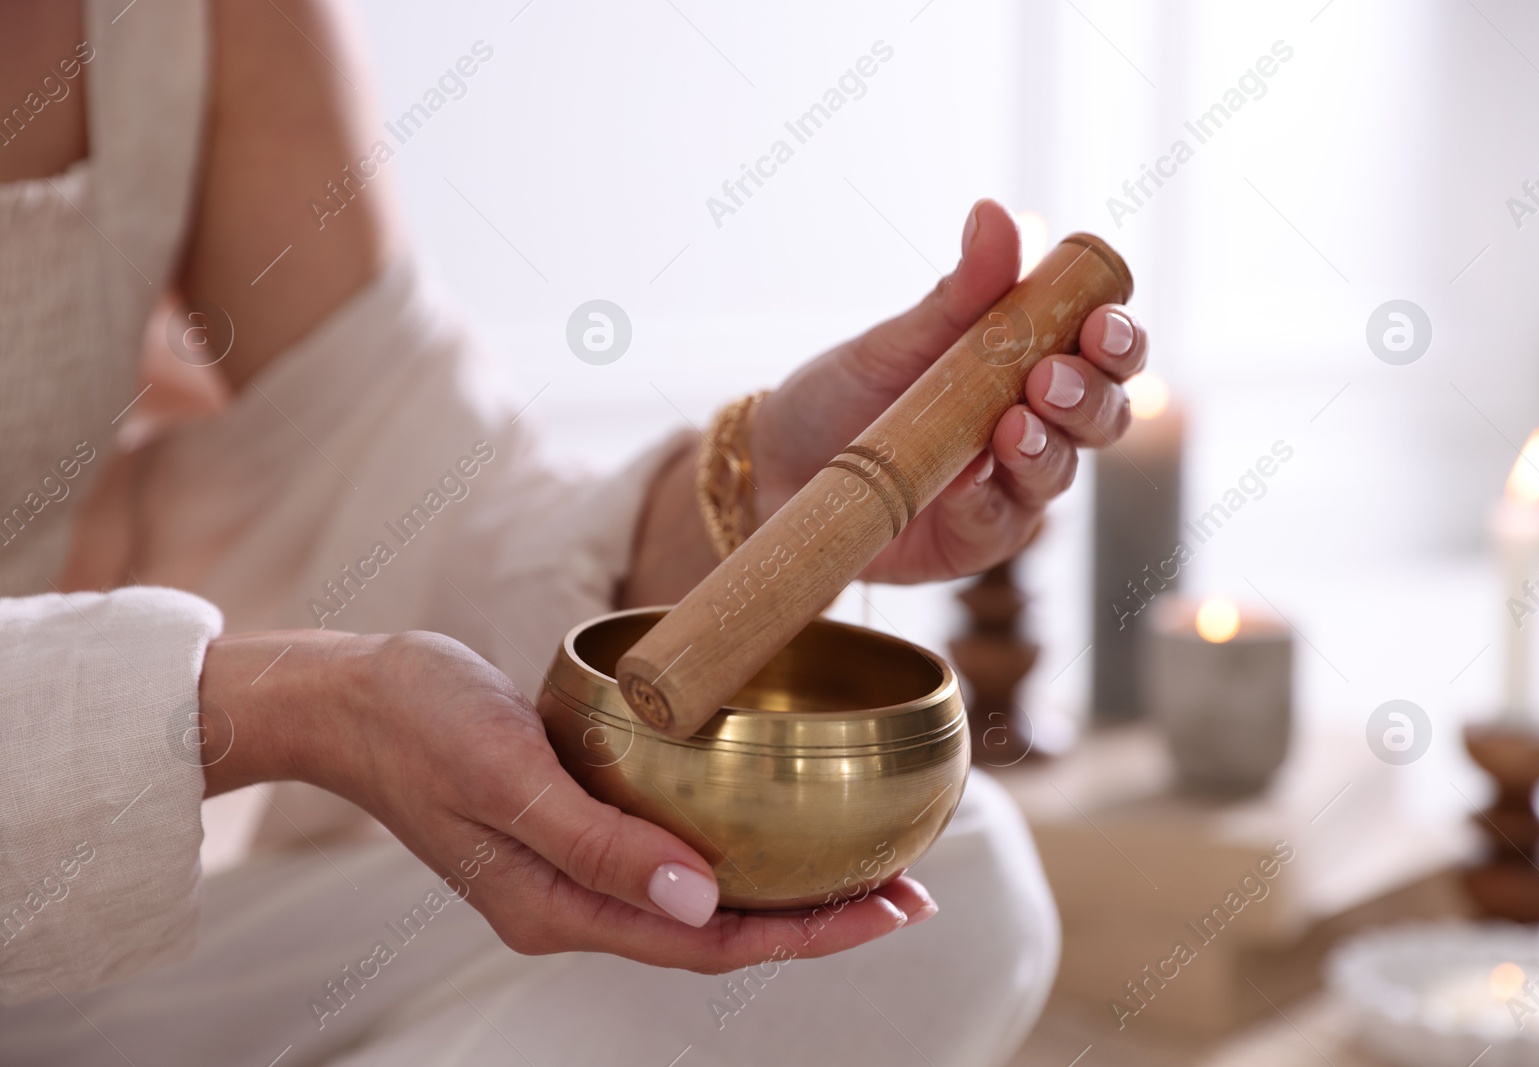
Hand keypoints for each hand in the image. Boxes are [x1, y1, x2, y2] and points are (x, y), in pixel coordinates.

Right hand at [197, 630, 934, 972]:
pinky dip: (735, 851)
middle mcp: (575, 903)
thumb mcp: (507, 773)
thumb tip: (705, 906)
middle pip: (719, 932)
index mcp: (560, 907)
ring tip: (865, 864)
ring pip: (702, 900)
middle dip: (818, 918)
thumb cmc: (419, 722)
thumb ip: (599, 844)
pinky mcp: (572, 829)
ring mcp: (572, 871)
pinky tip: (772, 822)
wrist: (347, 698)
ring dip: (784, 888)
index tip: (893, 907)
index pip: (711, 943)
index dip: (809, 933)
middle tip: (911, 889)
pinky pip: (672, 858)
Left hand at [750, 199, 1147, 582]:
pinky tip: (968, 478)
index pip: (1104, 351)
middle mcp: (1038, 428)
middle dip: (1089, 395)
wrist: (778, 466)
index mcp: (1033, 367)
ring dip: (1046, 447)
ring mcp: (1012, 488)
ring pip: (1062, 471)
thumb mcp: (899, 339)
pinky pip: (1000, 522)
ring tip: (1010, 427)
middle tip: (1050, 378)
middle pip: (1105, 414)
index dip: (1117, 338)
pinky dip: (987, 498)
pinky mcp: (977, 540)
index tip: (1099, 323)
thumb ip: (960, 291)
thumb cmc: (847, 395)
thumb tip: (993, 212)